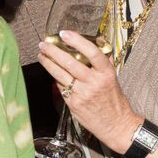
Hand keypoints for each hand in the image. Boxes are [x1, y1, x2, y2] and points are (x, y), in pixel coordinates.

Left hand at [38, 30, 138, 153]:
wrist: (116, 125)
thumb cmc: (114, 100)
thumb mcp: (113, 78)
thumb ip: (102, 62)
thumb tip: (95, 42)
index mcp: (106, 73)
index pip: (92, 52)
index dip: (77, 41)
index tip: (64, 33)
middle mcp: (94, 82)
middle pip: (70, 63)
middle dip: (54, 51)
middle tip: (44, 44)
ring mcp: (82, 94)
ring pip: (60, 75)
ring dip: (48, 63)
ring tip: (41, 55)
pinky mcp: (73, 104)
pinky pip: (61, 87)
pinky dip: (55, 77)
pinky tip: (51, 70)